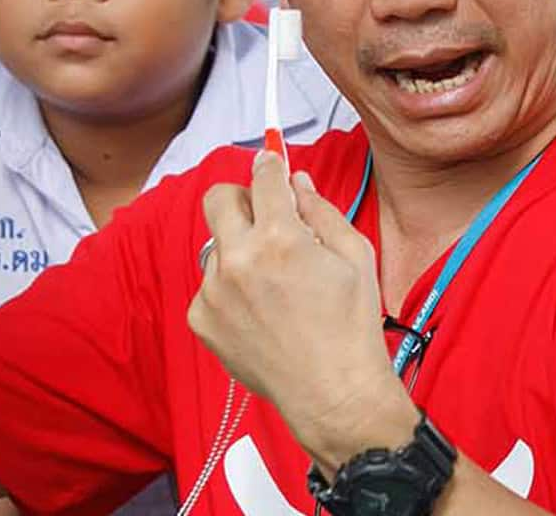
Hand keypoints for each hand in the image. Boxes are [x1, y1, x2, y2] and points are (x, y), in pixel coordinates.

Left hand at [188, 151, 415, 475]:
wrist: (333, 394)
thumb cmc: (351, 329)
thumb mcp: (354, 258)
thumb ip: (321, 211)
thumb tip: (296, 181)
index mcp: (279, 240)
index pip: (263, 179)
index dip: (269, 164)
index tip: (270, 160)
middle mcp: (238, 261)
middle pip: (217, 198)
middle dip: (240, 198)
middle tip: (263, 215)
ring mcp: (214, 291)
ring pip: (216, 246)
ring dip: (239, 251)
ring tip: (273, 284)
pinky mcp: (201, 319)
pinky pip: (210, 286)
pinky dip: (231, 290)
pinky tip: (261, 313)